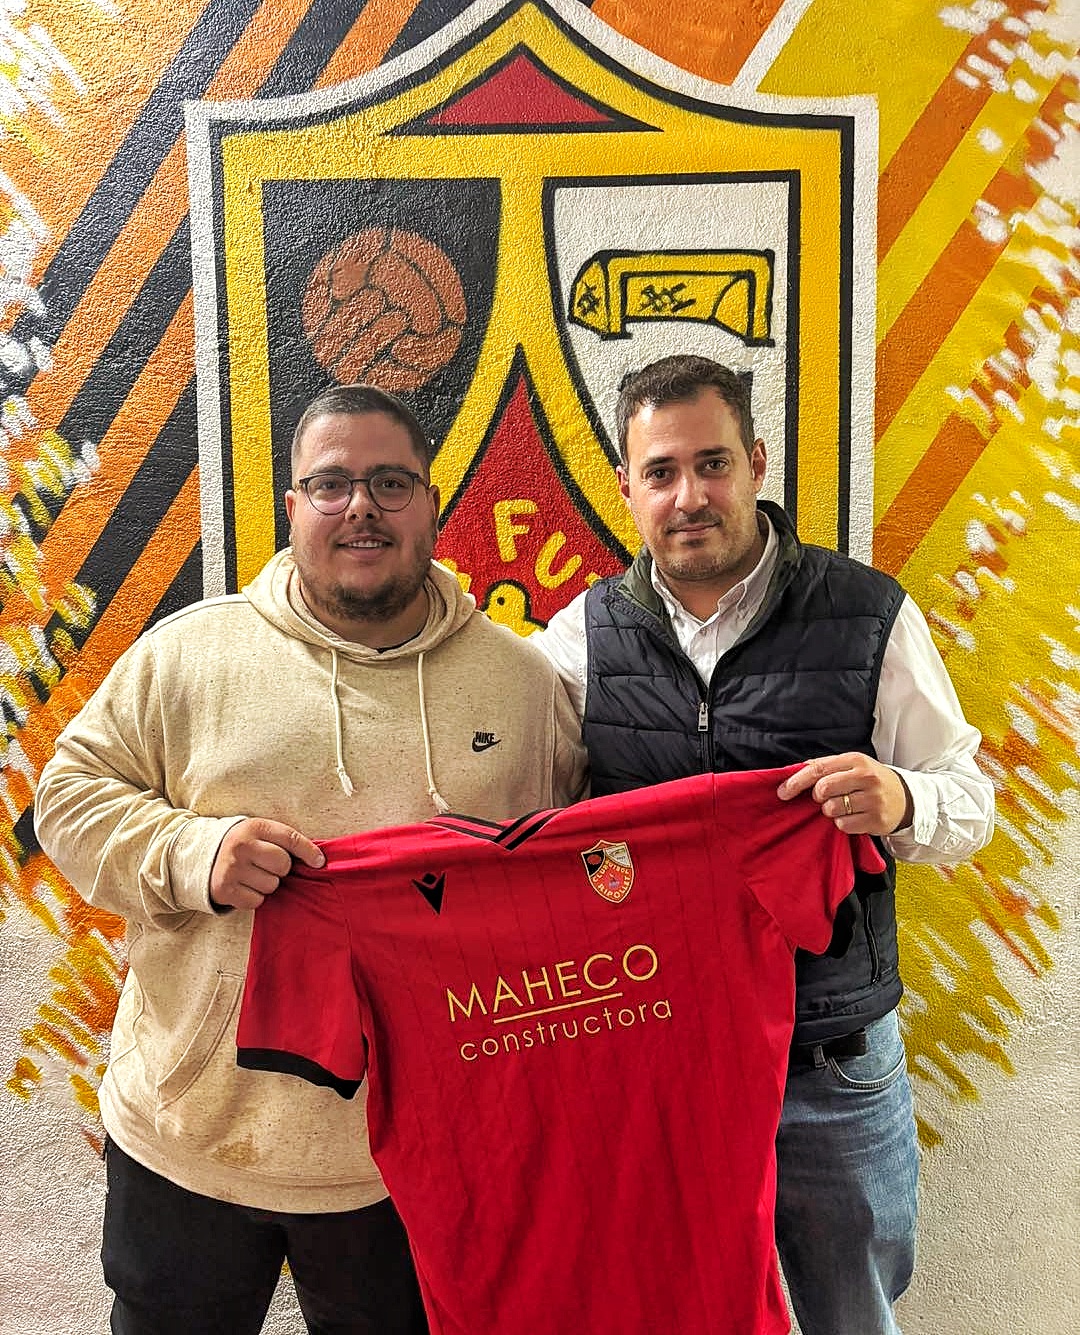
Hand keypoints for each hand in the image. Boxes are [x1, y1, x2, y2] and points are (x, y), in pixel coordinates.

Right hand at [209, 818, 324, 910]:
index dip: (309, 852)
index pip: (290, 838)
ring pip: (272, 885)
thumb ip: (287, 841)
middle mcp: (241, 846)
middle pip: (283, 865)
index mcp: (254, 827)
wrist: (205, 858)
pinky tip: (245, 886)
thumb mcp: (261, 833)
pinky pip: (257, 901)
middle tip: (268, 865)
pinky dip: (255, 897)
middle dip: (281, 868)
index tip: (319, 862)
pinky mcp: (225, 890)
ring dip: (268, 884)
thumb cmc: (245, 846)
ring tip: (254, 875)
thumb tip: (318, 861)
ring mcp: (231, 868)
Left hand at [776, 753, 913, 835]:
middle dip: (817, 797)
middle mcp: (866, 777)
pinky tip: (854, 816)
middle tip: (825, 797)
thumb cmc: (870, 781)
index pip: (818, 769)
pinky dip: (842, 824)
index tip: (782, 792)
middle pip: (823, 789)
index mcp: (856, 760)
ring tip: (844, 806)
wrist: (906, 799)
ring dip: (830, 811)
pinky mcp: (877, 819)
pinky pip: (843, 825)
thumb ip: (825, 766)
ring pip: (831, 809)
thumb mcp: (852, 766)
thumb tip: (795, 770)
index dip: (797, 781)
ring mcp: (873, 799)